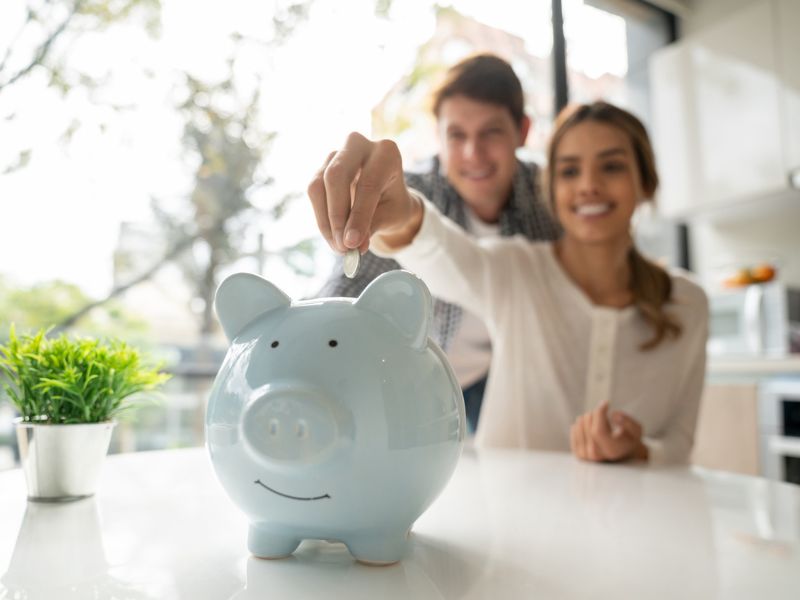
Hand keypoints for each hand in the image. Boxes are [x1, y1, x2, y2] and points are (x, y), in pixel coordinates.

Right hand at [307, 132, 422, 254]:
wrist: (385, 195)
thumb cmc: (392, 203)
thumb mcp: (391, 216)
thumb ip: (372, 226)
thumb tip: (352, 245)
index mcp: (386, 153)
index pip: (368, 183)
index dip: (358, 216)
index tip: (352, 244)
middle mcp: (358, 145)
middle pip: (336, 175)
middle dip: (337, 216)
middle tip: (343, 247)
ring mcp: (336, 154)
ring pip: (319, 185)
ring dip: (326, 221)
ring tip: (340, 248)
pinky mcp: (321, 167)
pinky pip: (314, 193)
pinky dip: (322, 219)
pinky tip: (333, 237)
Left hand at [570, 401, 647, 461]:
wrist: (622, 453)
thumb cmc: (629, 439)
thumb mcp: (637, 430)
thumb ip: (629, 422)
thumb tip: (614, 415)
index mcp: (611, 451)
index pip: (597, 430)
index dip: (600, 413)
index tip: (606, 403)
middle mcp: (596, 455)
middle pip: (587, 424)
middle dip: (595, 413)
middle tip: (604, 414)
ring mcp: (585, 455)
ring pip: (579, 424)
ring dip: (588, 417)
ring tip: (600, 423)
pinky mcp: (577, 452)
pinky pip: (574, 429)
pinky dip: (581, 423)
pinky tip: (591, 426)